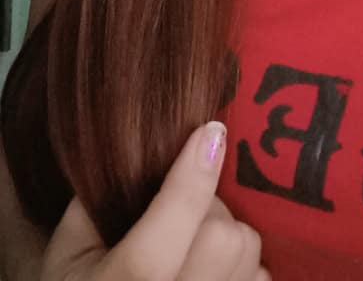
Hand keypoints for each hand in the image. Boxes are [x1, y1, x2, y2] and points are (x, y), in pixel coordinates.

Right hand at [40, 121, 269, 280]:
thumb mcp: (66, 252)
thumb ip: (97, 200)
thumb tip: (146, 146)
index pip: (165, 233)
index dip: (193, 178)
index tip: (211, 131)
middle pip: (220, 237)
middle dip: (209, 209)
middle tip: (185, 213)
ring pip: (246, 253)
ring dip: (229, 235)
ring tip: (198, 244)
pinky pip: (262, 278)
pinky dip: (244, 266)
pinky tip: (216, 271)